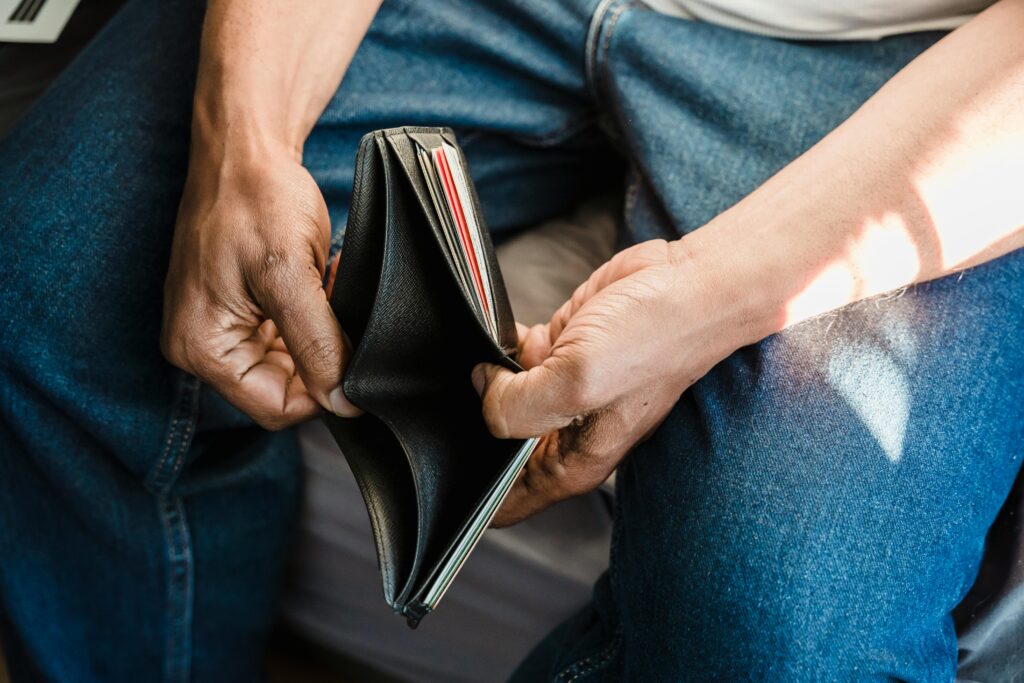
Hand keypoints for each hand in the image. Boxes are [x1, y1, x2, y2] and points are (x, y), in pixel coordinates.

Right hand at [161, 144, 358, 429]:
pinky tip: (320, 284)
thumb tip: (342, 402)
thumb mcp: (291, 276)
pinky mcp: (238, 309)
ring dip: (319, 334)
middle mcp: (202, 345)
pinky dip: (312, 317)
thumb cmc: (255, 197)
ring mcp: (220, 327)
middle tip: (336, 308)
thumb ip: (317, 345)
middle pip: (282, 388)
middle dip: (320, 355)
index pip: (275, 407)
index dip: (321, 389)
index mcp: (201, 347)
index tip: (352, 354)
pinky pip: (285, 336)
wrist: (244, 148)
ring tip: (326, 288)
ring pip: (290, 363)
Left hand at [474, 239, 738, 525]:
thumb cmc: (654, 339)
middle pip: (495, 449)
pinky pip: (510, 358)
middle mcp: (565, 433)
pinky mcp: (559, 350)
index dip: (471, 491)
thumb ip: (517, 404)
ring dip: (483, 380)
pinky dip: (498, 345)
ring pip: (498, 399)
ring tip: (478, 359)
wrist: (690, 284)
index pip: (505, 504)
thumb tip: (482, 389)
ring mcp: (561, 391)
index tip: (447, 462)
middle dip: (471, 427)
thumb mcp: (578, 381)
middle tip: (456, 399)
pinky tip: (499, 333)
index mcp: (572, 463)